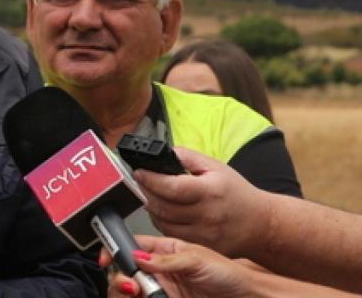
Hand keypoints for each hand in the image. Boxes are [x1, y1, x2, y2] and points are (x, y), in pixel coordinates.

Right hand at [101, 235, 255, 297]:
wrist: (245, 297)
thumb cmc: (229, 274)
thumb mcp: (198, 259)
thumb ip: (166, 259)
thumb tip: (138, 257)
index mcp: (162, 250)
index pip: (129, 246)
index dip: (114, 251)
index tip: (106, 260)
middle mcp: (157, 271)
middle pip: (123, 272)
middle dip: (119, 279)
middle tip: (132, 286)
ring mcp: (159, 290)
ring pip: (127, 291)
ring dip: (125, 293)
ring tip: (141, 294)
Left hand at [135, 147, 269, 257]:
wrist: (261, 224)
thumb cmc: (237, 193)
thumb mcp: (215, 167)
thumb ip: (187, 157)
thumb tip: (163, 153)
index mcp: (210, 191)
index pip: (172, 188)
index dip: (150, 179)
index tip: (139, 172)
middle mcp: (206, 215)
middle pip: (162, 206)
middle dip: (146, 192)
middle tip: (141, 182)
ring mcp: (203, 235)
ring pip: (162, 223)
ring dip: (151, 208)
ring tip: (152, 195)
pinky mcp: (201, 247)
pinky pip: (171, 235)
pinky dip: (162, 223)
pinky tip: (164, 212)